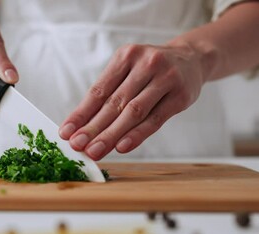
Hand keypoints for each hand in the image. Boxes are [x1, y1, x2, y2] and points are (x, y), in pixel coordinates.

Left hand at [59, 43, 206, 159]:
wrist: (192, 58)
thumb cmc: (151, 70)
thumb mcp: (129, 70)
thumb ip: (109, 93)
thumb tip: (81, 125)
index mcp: (126, 56)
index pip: (99, 90)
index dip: (81, 113)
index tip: (66, 132)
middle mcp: (145, 64)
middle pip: (114, 103)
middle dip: (93, 127)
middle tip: (77, 145)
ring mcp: (165, 79)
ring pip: (133, 112)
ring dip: (111, 134)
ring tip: (95, 151)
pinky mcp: (180, 96)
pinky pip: (155, 119)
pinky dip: (137, 135)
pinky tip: (121, 147)